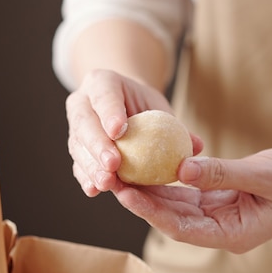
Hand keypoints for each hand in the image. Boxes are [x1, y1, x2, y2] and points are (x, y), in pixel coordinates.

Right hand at [66, 69, 202, 195]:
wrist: (124, 109)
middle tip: (113, 165)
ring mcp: (74, 126)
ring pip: (78, 145)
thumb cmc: (145, 107)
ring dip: (91, 166)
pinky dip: (86, 177)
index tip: (119, 131)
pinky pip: (77, 163)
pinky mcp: (76, 148)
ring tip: (106, 183)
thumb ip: (176, 127)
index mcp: (102, 82)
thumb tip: (197, 146)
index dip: (109, 113)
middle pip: (85, 122)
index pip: (104, 95)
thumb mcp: (160, 109)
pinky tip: (93, 190)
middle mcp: (82, 101)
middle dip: (98, 145)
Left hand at [112, 141, 271, 252]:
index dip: (151, 212)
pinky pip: (190, 190)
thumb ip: (221, 174)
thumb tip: (180, 169)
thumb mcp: (264, 176)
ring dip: (152, 189)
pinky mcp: (222, 197)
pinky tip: (151, 165)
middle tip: (113, 180)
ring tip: (124, 172)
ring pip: (178, 204)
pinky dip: (171, 179)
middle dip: (143, 200)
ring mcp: (221, 213)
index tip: (126, 194)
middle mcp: (221, 228)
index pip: (181, 227)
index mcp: (232, 234)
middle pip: (172, 217)